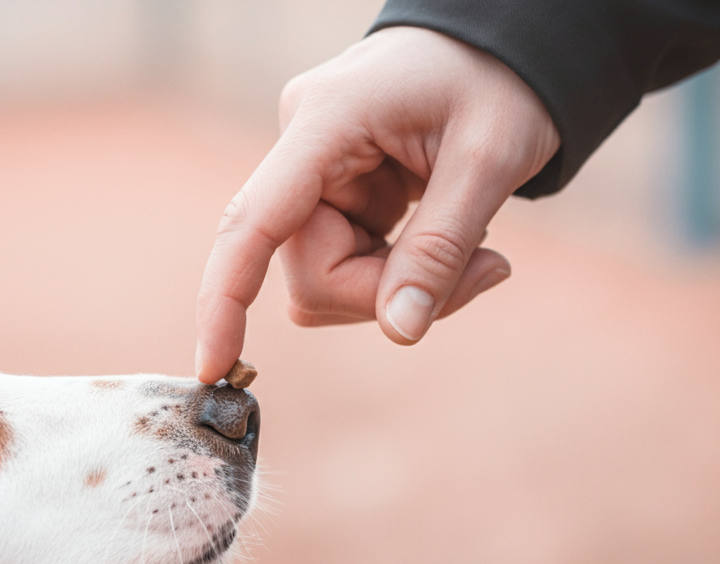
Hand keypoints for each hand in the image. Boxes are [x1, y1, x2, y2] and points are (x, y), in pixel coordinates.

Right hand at [195, 26, 559, 382]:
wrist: (508, 42)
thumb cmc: (501, 80)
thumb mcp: (491, 160)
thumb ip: (441, 249)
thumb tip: (400, 331)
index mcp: (326, 121)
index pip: (252, 222)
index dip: (225, 298)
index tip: (211, 365)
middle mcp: (303, 145)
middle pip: (310, 270)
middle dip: (387, 293)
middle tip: (486, 270)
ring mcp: (315, 171)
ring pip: (328, 277)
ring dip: (399, 285)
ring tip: (480, 250)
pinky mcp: (336, 191)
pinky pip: (348, 264)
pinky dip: (402, 272)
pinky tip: (457, 239)